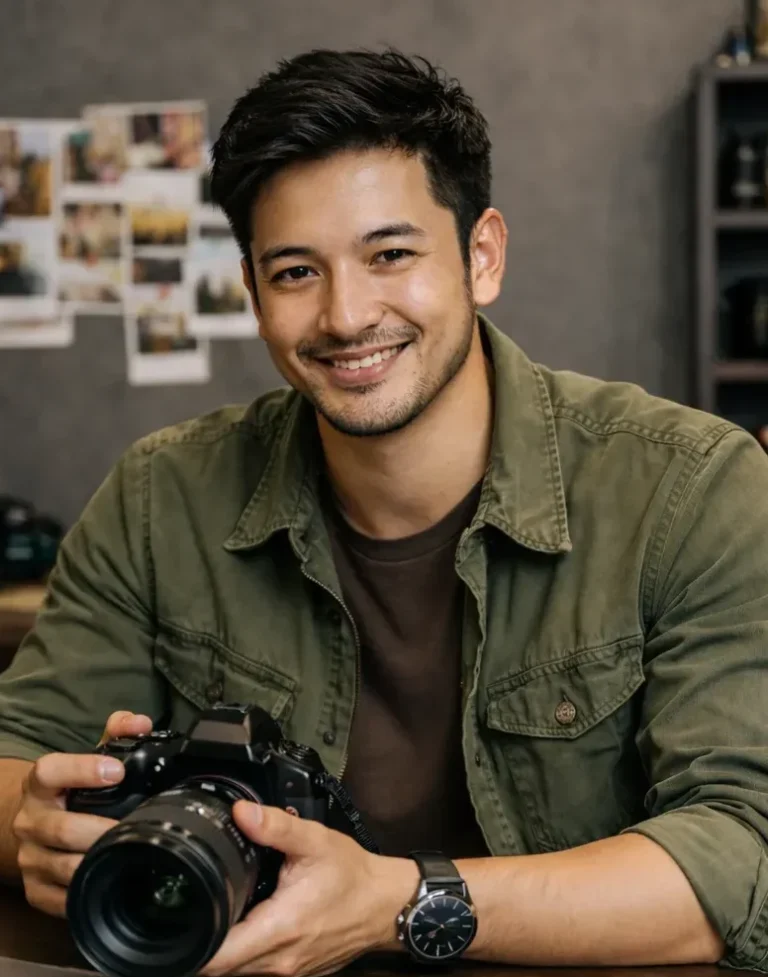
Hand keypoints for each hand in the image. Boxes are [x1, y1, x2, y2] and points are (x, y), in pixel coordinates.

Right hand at [11, 710, 152, 916]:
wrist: (32, 822)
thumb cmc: (71, 788)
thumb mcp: (90, 757)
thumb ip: (116, 733)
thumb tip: (142, 723)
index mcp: (41, 784)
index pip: (50, 771)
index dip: (82, 770)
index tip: (117, 772)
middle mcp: (30, 821)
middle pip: (63, 829)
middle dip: (102, 830)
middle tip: (135, 827)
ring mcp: (30, 858)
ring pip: (64, 866)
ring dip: (99, 863)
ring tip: (129, 854)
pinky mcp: (35, 890)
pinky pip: (61, 900)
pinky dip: (88, 893)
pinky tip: (111, 882)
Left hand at [201, 802, 418, 976]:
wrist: (385, 904)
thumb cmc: (353, 876)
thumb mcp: (315, 841)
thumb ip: (275, 826)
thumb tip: (241, 813)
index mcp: (279, 929)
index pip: (217, 957)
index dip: (191, 946)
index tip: (175, 928)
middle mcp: (280, 961)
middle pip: (220, 967)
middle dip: (203, 941)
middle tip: (195, 908)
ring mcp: (288, 972)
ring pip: (237, 970)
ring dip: (224, 947)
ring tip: (219, 912)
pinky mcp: (295, 973)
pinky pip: (257, 969)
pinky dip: (246, 951)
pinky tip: (248, 922)